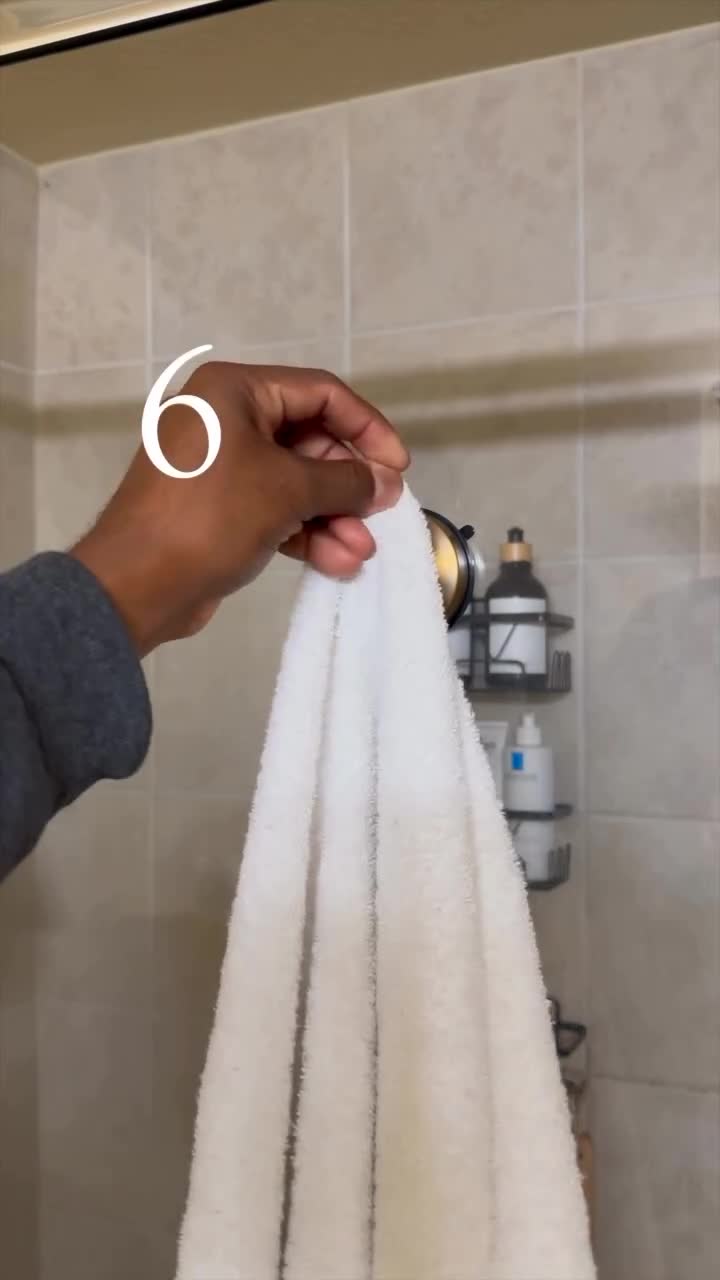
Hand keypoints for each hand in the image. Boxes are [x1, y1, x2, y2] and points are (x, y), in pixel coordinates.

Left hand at [71, 361, 408, 655]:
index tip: (397, 466)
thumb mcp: (287, 490)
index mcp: (234, 392)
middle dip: (347, 484)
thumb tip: (386, 482)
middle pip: (310, 441)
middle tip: (380, 514)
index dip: (366, 428)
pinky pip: (275, 510)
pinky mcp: (219, 510)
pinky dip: (306, 533)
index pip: (320, 394)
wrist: (136, 584)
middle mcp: (225, 419)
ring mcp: (221, 467)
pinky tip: (337, 562)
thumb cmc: (211, 517)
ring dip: (332, 516)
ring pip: (295, 483)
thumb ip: (345, 481)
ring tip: (361, 552)